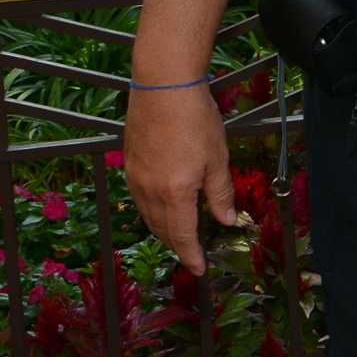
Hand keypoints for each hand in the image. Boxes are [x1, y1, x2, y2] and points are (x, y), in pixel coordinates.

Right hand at [123, 81, 238, 275]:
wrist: (163, 86)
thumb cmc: (195, 119)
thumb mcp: (218, 158)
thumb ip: (220, 194)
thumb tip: (227, 221)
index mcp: (175, 194)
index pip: (183, 236)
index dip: (191, 256)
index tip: (199, 269)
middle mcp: (149, 191)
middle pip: (162, 230)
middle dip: (177, 245)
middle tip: (192, 253)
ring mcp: (136, 178)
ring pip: (148, 216)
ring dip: (163, 230)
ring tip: (178, 235)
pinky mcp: (129, 164)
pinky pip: (139, 199)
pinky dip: (151, 211)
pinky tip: (161, 207)